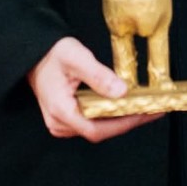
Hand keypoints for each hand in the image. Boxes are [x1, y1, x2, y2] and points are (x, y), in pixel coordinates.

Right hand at [27, 37, 160, 141]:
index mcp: (61, 111)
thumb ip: (99, 76)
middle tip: (152, 110)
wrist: (34, 53)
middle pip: (99, 131)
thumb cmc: (52, 54)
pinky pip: (92, 122)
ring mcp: (62, 123)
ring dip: (120, 119)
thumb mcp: (77, 58)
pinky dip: (110, 115)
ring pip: (96, 128)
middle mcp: (60, 123)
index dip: (123, 124)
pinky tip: (124, 106)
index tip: (145, 113)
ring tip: (143, 107)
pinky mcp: (66, 118)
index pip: (96, 129)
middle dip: (127, 121)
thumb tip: (122, 91)